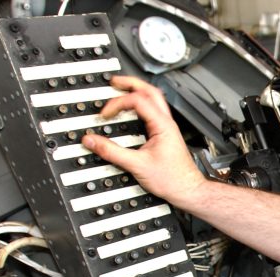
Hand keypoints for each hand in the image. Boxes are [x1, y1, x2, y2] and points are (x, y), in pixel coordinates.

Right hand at [81, 75, 205, 208]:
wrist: (188, 190)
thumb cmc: (173, 180)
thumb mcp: (137, 165)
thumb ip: (112, 152)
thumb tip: (92, 141)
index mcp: (163, 125)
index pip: (138, 100)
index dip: (118, 103)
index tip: (105, 114)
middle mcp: (167, 123)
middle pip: (150, 91)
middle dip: (130, 83)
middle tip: (114, 82)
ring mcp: (167, 128)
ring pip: (153, 100)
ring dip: (136, 92)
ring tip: (120, 90)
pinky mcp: (165, 135)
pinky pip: (152, 112)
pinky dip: (139, 106)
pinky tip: (130, 111)